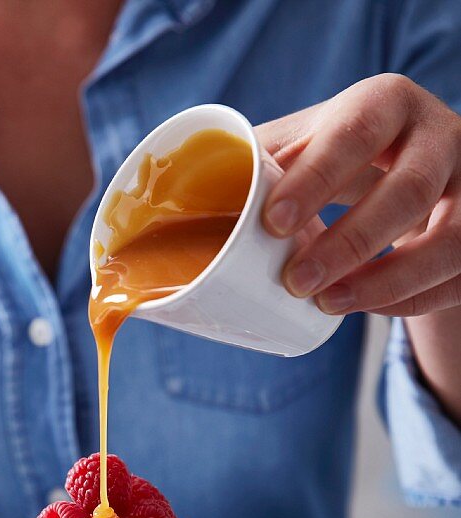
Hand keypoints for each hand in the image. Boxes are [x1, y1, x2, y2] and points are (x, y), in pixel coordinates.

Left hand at [258, 75, 460, 316]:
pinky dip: (408, 301)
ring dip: (387, 282)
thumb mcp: (307, 143)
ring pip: (447, 241)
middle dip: (351, 242)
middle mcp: (440, 138)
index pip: (355, 135)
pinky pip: (453, 277)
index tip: (273, 222)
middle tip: (297, 281)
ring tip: (331, 304)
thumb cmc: (344, 156)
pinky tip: (364, 308)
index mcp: (387, 104)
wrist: (416, 162)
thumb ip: (260, 163)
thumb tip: (187, 203)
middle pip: (409, 191)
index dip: (315, 180)